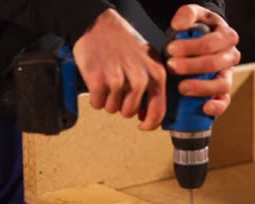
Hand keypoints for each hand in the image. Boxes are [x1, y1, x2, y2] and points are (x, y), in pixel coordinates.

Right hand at [73, 9, 165, 130]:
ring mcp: (118, 80)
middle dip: (121, 105)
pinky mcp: (98, 81)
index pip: (158, 111)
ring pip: (112, 109)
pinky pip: (97, 104)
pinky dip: (95, 97)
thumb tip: (146, 116)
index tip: (142, 126)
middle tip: (117, 88)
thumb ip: (152, 87)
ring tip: (107, 81)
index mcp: (156, 74)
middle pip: (129, 113)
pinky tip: (98, 81)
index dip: (149, 124)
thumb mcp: (148, 61)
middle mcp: (139, 78)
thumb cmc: (123, 42)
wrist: (99, 25)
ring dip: (108, 100)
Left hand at [166, 4, 240, 115]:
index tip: (170, 49)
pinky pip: (224, 101)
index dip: (190, 47)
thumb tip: (179, 25)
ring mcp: (227, 75)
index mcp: (226, 37)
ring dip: (202, 87)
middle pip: (214, 64)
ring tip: (181, 88)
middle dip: (191, 67)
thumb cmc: (196, 29)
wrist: (201, 41)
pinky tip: (204, 108)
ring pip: (222, 85)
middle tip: (171, 66)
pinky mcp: (222, 92)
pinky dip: (217, 107)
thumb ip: (187, 14)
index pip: (210, 43)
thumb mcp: (194, 15)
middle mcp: (230, 57)